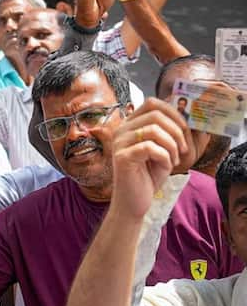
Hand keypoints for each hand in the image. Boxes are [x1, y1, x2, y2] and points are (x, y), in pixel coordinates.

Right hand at [111, 98, 191, 217]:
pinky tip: (165, 166)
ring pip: (154, 130)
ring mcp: (119, 143)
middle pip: (155, 114)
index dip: (173, 112)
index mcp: (130, 125)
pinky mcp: (122, 157)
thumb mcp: (163, 149)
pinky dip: (165, 157)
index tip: (184, 130)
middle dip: (177, 131)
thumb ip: (168, 131)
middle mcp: (121, 130)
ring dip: (172, 146)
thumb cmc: (148, 176)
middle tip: (182, 149)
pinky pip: (151, 148)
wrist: (135, 202)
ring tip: (174, 160)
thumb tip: (186, 114)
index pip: (152, 103)